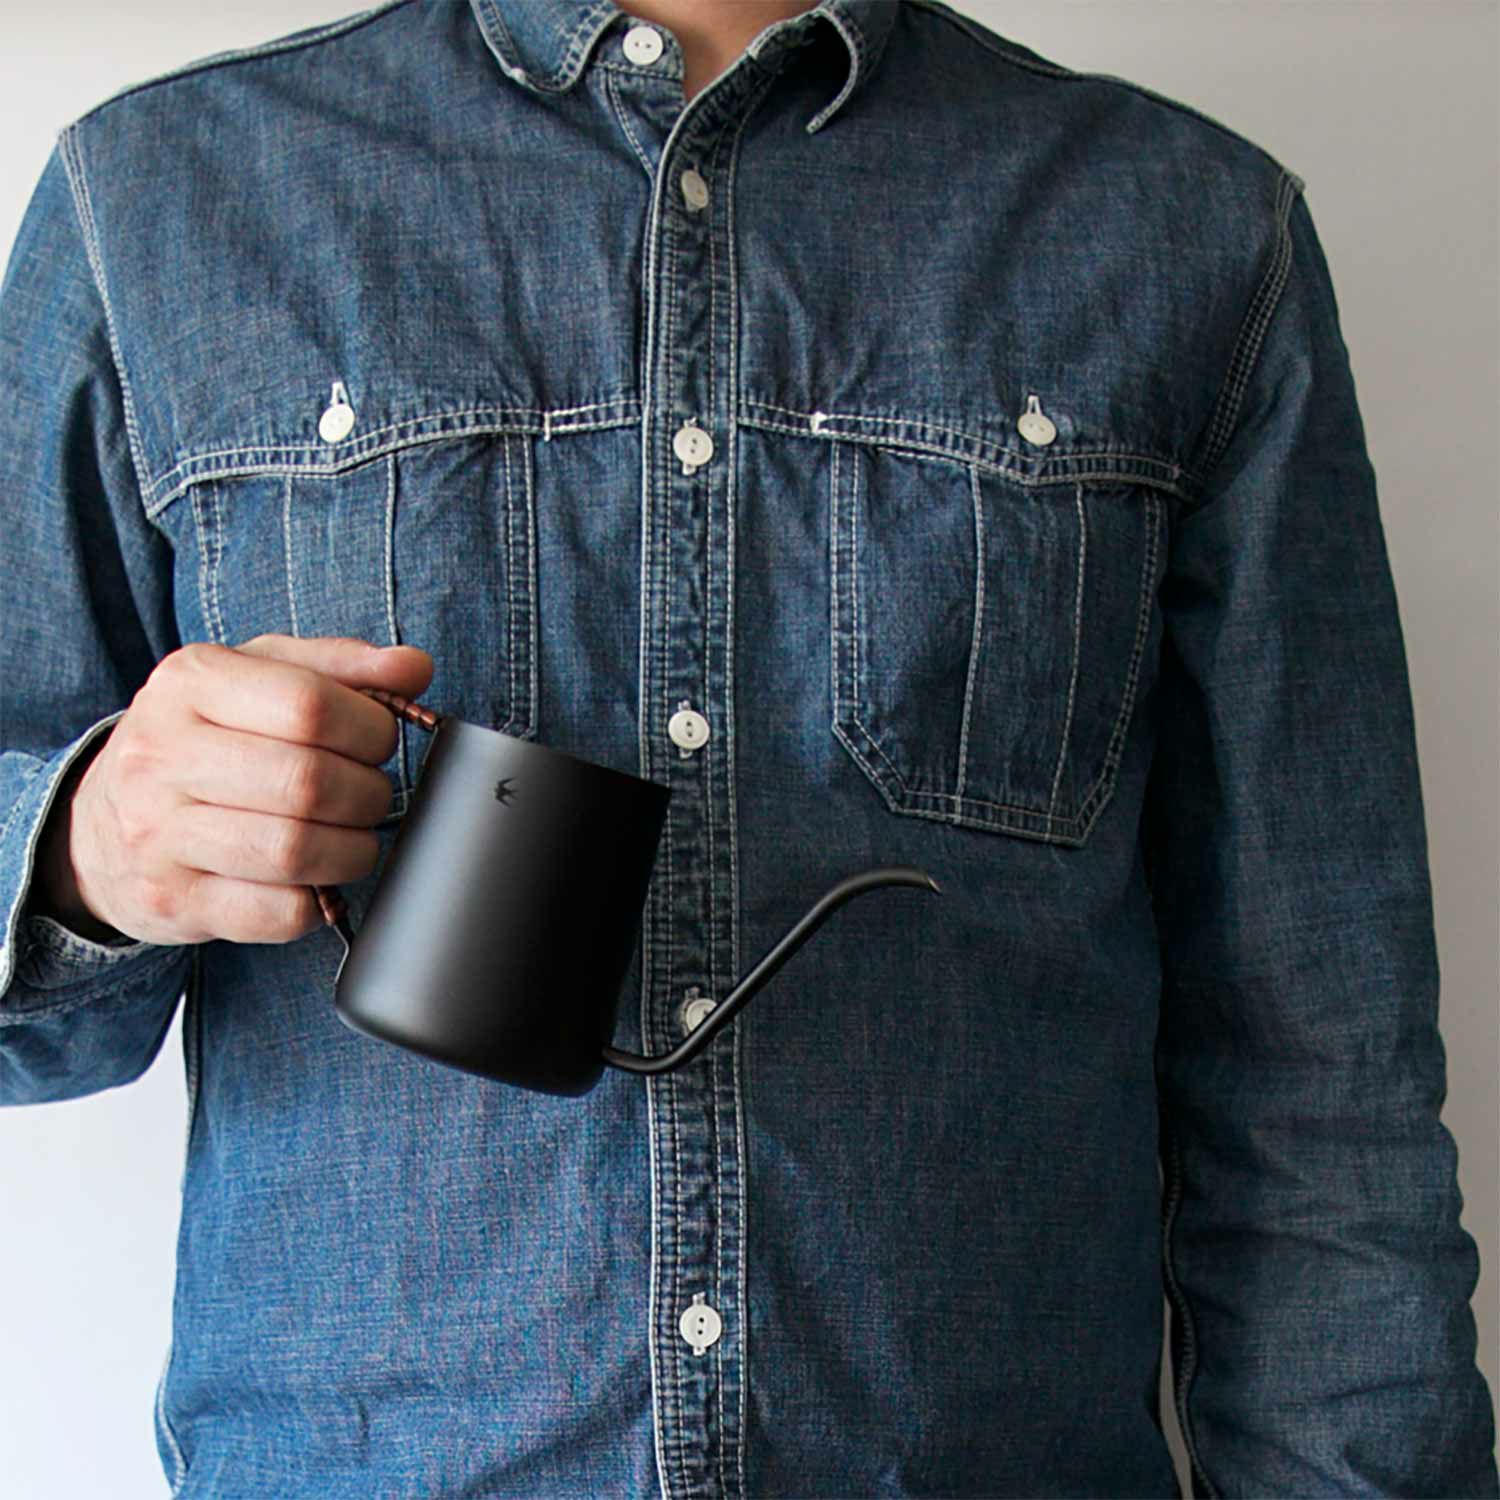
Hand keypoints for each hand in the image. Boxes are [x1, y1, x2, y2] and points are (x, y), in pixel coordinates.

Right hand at [47, 635, 432, 946]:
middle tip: (368, 795)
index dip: (370, 729)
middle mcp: (161, 754)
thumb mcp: (258, 675)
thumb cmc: (204, 738)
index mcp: (191, 682)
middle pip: (308, 782)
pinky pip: (275, 911)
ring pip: (294, 851)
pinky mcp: (171, 900)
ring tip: (351, 837)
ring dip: (351, 850)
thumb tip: (413, 667)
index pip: (310, 705)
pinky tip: (313, 879)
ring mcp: (157, 834)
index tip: (376, 742)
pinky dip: (317, 902)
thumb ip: (339, 665)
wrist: (101, 823)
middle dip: (367, 794)